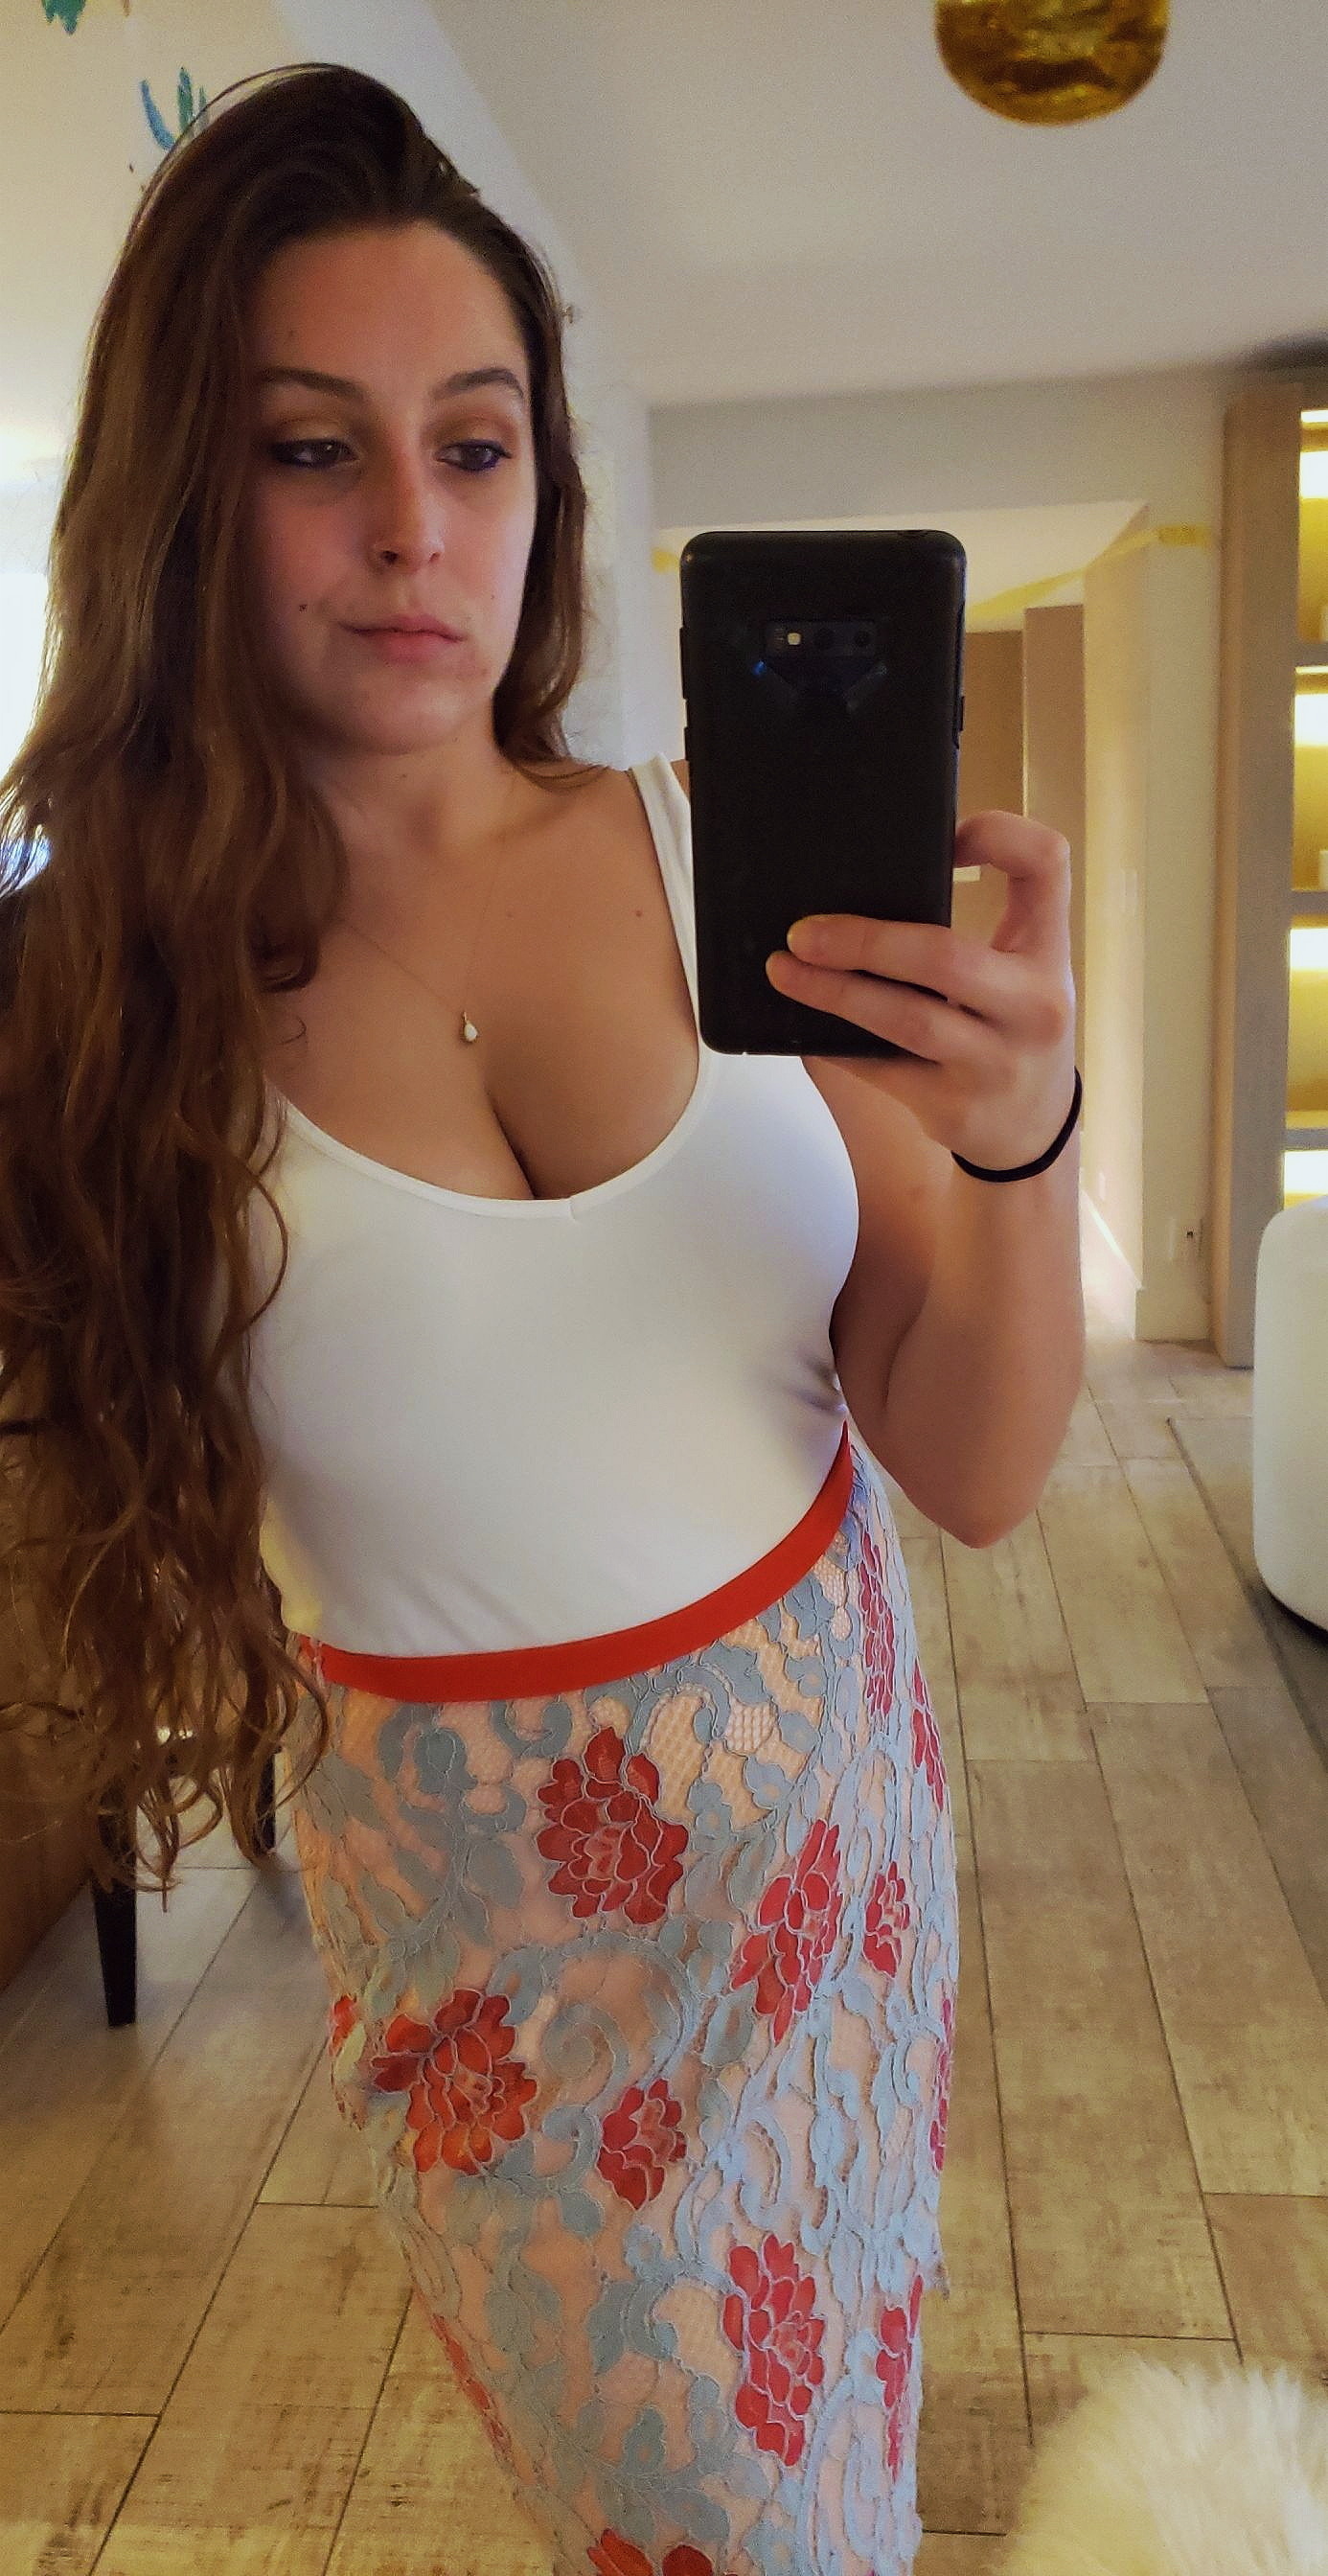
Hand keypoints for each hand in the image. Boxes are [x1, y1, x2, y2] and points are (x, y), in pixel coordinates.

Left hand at [765, 809, 1077, 1169]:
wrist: (1031, 1129)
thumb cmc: (1009, 1027)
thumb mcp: (1019, 973)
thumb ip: (974, 930)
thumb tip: (862, 888)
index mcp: (1049, 952)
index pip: (1045, 864)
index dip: (996, 832)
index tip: (943, 836)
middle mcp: (1035, 1006)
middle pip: (943, 956)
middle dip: (865, 940)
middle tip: (803, 932)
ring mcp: (996, 1063)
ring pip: (904, 1020)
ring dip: (835, 992)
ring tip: (784, 970)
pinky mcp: (955, 1108)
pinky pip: (881, 1069)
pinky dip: (837, 1042)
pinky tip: (803, 1022)